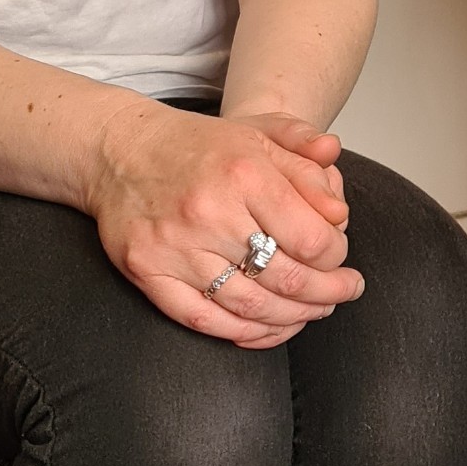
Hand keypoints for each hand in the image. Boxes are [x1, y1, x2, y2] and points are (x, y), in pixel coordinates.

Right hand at [88, 99, 363, 348]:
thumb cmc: (199, 145)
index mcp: (244, 172)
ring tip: (314, 311)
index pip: (311, 238)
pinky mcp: (148, 271)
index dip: (336, 256)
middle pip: (286, 278)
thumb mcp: (260, 131)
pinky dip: (244, 334)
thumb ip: (306, 162)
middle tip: (345, 292)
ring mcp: (175, 247)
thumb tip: (339, 211)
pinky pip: (205, 320)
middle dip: (327, 293)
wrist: (121, 150)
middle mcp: (209, 211)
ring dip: (292, 318)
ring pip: (250, 307)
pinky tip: (269, 329)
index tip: (341, 256)